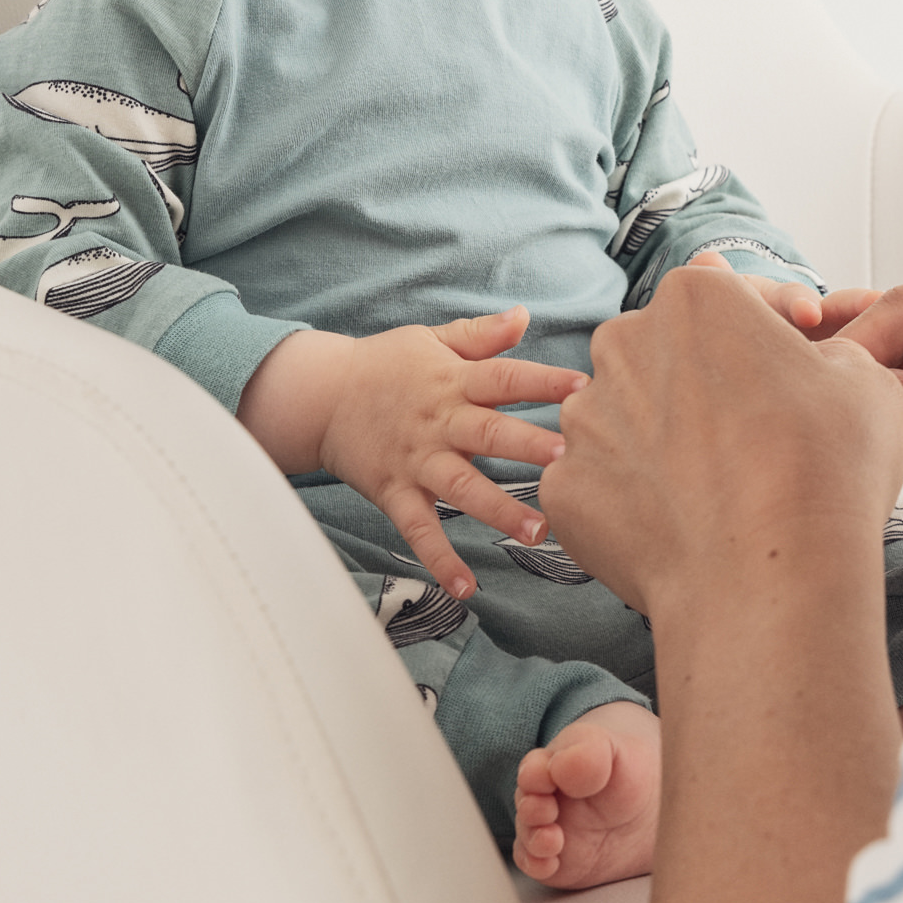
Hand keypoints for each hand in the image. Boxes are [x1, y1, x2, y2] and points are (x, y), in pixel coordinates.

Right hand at [238, 307, 585, 597]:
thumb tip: (525, 315)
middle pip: (488, 434)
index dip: (542, 381)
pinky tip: (466, 588)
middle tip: (567, 460)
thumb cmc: (384, 365)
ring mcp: (416, 461)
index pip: (504, 377)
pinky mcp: (393, 492)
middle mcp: (438, 423)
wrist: (319, 396)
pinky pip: (418, 531)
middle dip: (528, 445)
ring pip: (461, 488)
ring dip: (499, 509)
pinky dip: (440, 560)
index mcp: (453, 382)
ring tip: (537, 530)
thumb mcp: (432, 340)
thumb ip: (481, 335)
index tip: (583, 388)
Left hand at [544, 264, 902, 618]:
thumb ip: (824, 350)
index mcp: (694, 297)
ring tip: (709, 496)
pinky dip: (627, 505)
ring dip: (653, 446)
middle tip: (743, 445)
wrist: (771, 580)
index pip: (717, 302)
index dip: (753, 345)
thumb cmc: (826, 469)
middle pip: (657, 355)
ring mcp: (584, 416)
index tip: (777, 388)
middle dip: (692, 390)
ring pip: (618, 419)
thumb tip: (806, 362)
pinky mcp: (561, 485)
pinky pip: (595, 485)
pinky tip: (675, 530)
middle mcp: (623, 341)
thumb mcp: (863, 379)